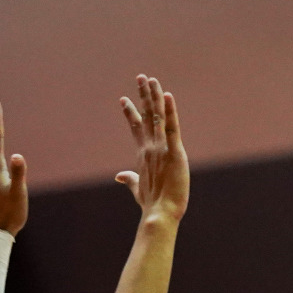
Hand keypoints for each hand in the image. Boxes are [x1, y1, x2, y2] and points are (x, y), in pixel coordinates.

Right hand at [116, 75, 187, 224]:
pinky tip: (168, 97)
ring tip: (151, 80)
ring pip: (157, 117)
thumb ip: (129, 179)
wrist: (159, 214)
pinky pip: (171, 128)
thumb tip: (118, 176)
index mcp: (144, 154)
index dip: (131, 112)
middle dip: (143, 95)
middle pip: (146, 115)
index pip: (136, 127)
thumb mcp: (138, 188)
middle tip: (141, 77)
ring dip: (154, 97)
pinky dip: (170, 112)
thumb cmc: (152, 204)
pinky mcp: (174, 153)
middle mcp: (150, 148)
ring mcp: (161, 149)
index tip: (124, 99)